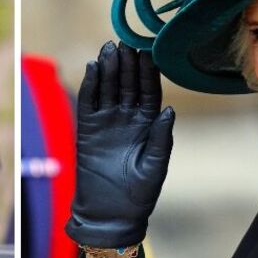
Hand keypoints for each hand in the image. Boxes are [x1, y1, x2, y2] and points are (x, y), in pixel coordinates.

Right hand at [66, 41, 174, 248]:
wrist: (112, 214)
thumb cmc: (139, 194)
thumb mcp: (155, 166)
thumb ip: (161, 138)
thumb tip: (170, 109)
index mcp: (149, 125)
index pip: (150, 92)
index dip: (149, 73)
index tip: (149, 53)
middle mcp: (128, 119)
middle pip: (128, 84)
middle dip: (128, 64)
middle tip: (126, 43)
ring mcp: (107, 123)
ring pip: (107, 88)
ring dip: (108, 69)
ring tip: (109, 49)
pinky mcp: (87, 130)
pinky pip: (88, 103)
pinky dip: (89, 85)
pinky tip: (92, 68)